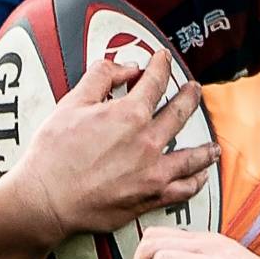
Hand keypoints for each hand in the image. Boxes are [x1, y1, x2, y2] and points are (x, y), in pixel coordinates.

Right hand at [5, 50, 217, 241]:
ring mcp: (153, 172)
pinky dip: (195, 182)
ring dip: (205, 148)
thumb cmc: (53, 153)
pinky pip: (183, 189)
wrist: (46, 199)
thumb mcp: (72, 103)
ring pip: (191, 156)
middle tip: (193, 90)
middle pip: (180, 112)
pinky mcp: (150, 198)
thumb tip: (126, 66)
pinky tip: (199, 177)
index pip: (155, 81)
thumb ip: (101, 77)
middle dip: (189, 96)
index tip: (163, 59)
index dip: (161, 65)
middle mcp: (148, 142)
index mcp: (130, 114)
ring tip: (213, 145)